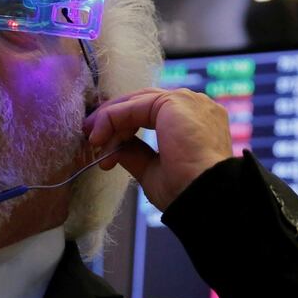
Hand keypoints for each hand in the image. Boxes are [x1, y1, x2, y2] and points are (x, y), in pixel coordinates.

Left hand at [83, 87, 231, 210]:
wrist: (206, 197)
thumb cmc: (187, 191)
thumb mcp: (153, 170)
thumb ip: (135, 153)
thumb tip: (114, 147)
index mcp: (195, 120)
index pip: (151, 112)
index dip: (123, 126)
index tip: (104, 147)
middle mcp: (194, 105)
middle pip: (141, 102)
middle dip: (112, 119)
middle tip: (91, 137)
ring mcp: (186, 100)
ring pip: (135, 102)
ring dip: (110, 121)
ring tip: (95, 142)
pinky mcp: (174, 102)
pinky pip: (133, 107)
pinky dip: (112, 120)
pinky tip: (101, 138)